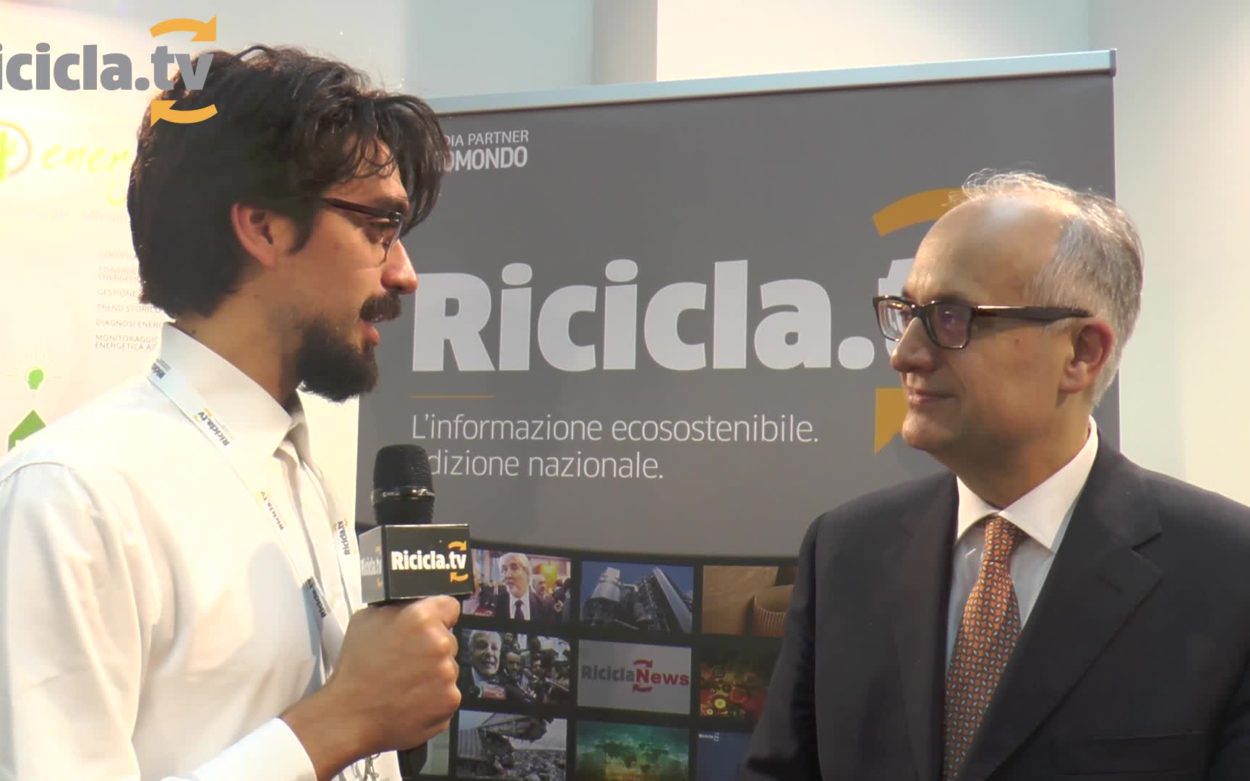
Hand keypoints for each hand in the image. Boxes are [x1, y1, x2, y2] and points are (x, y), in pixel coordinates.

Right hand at [283, 596, 461, 778]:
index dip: (439, 616)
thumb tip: (414, 606)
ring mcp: (447, 674)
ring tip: (406, 683)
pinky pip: (448, 693)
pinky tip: (412, 699)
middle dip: (433, 648)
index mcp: (421, 617)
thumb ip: (398, 609)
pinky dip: (434, 697)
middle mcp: (440, 643)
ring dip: (434, 674)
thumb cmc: (355, 668)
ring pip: (449, 667)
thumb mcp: (367, 620)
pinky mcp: (449, 700)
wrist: (349, 714)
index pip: (450, 607)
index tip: (432, 625)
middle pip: (449, 640)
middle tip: (408, 660)